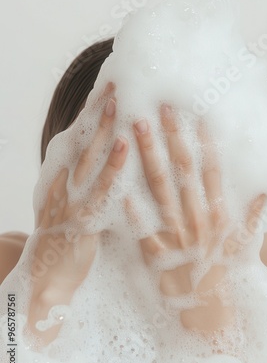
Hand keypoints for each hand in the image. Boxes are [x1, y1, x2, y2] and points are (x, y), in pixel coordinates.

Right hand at [27, 82, 128, 345]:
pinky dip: (112, 165)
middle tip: (115, 81)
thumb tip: (108, 161)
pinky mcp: (80, 219)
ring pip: (88, 157)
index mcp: (62, 178)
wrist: (44, 281)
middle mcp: (62, 183)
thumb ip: (87, 184)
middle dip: (98, 109)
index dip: (91, 112)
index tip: (107, 86)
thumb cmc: (65, 243)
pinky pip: (99, 188)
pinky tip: (124, 145)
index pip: (78, 138)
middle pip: (81, 140)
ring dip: (103, 127)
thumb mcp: (72, 206)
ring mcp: (69, 200)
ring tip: (118, 100)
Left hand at [130, 104, 265, 333]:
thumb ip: (253, 213)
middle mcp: (199, 219)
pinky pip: (145, 229)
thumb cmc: (223, 269)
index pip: (212, 169)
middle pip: (184, 171)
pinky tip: (121, 190)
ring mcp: (179, 235)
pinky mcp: (159, 254)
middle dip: (171, 138)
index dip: (203, 141)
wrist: (209, 309)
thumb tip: (265, 188)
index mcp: (219, 213)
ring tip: (136, 131)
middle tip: (158, 108)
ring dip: (150, 159)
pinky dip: (134, 211)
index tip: (194, 114)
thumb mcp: (242, 240)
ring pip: (162, 190)